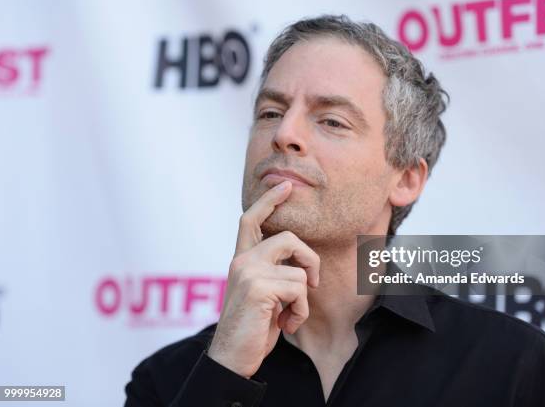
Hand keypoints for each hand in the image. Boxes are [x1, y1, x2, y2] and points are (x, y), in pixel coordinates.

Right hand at [207, 180, 319, 377]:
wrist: (231, 358)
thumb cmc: (252, 328)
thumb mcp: (263, 295)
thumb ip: (273, 273)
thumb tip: (301, 266)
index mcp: (241, 260)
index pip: (251, 219)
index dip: (269, 200)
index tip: (286, 186)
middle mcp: (241, 261)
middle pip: (289, 238)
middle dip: (311, 260)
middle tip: (313, 283)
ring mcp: (248, 271)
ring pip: (299, 271)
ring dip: (303, 299)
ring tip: (290, 316)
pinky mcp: (258, 287)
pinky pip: (299, 288)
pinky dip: (301, 310)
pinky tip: (286, 324)